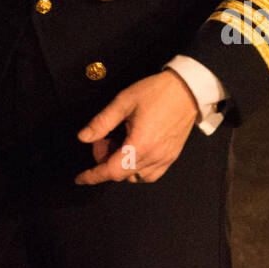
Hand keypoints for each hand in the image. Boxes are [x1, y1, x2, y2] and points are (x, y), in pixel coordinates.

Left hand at [74, 69, 199, 185]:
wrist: (187, 89)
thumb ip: (102, 122)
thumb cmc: (155, 92)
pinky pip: (152, 174)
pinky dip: (138, 170)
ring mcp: (165, 159)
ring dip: (122, 167)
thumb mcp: (123, 102)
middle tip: (102, 142)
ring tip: (119, 145)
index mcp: (140, 144)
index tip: (80, 178)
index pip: (112, 170)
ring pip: (136, 177)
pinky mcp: (172, 157)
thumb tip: (83, 137)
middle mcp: (154, 157)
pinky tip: (134, 152)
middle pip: (122, 175)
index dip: (93, 176)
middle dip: (106, 164)